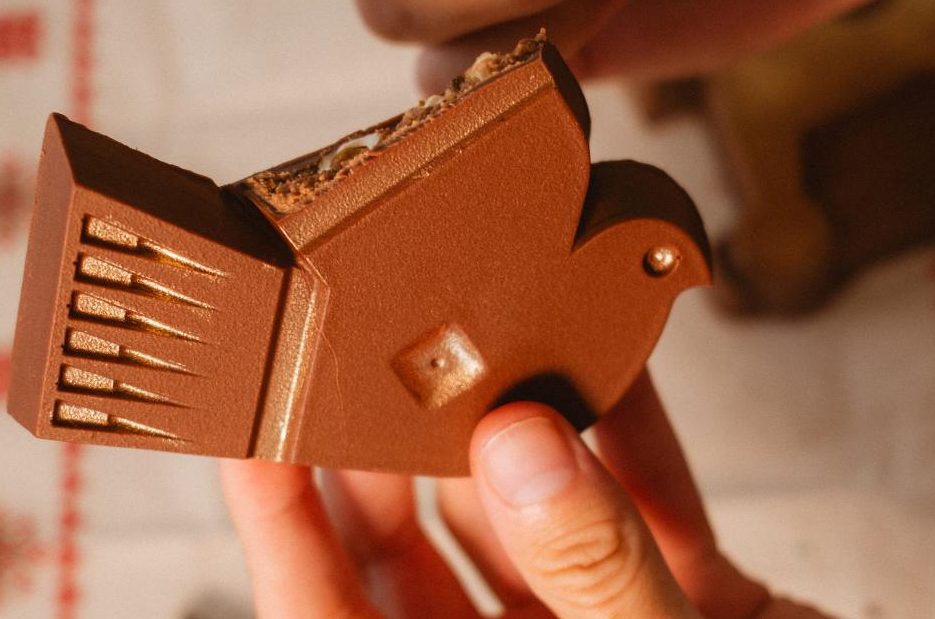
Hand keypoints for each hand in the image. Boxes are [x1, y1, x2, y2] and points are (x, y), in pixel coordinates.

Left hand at [220, 370, 831, 617]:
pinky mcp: (682, 594)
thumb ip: (595, 571)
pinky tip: (618, 372)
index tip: (252, 429)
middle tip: (371, 350)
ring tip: (492, 341)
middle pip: (413, 550)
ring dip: (518, 427)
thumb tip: (522, 443)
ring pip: (521, 512)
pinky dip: (632, 439)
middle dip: (392, 443)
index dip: (280, 524)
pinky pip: (636, 503)